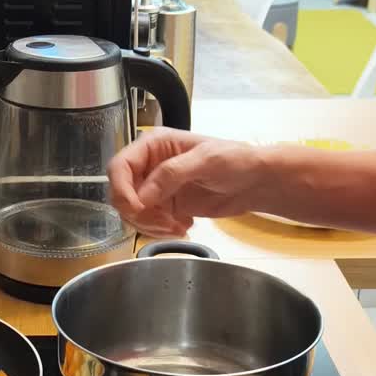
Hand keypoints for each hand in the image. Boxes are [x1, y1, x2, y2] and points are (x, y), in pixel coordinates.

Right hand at [108, 128, 274, 236]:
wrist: (255, 183)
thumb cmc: (235, 160)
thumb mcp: (206, 160)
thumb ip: (172, 173)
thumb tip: (142, 196)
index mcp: (154, 145)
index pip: (120, 166)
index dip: (122, 189)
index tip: (137, 209)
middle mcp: (149, 165)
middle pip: (121, 193)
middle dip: (139, 213)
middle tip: (164, 223)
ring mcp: (156, 188)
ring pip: (133, 213)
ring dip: (151, 225)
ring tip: (178, 227)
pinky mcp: (165, 207)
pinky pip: (149, 223)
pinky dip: (161, 231)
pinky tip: (184, 226)